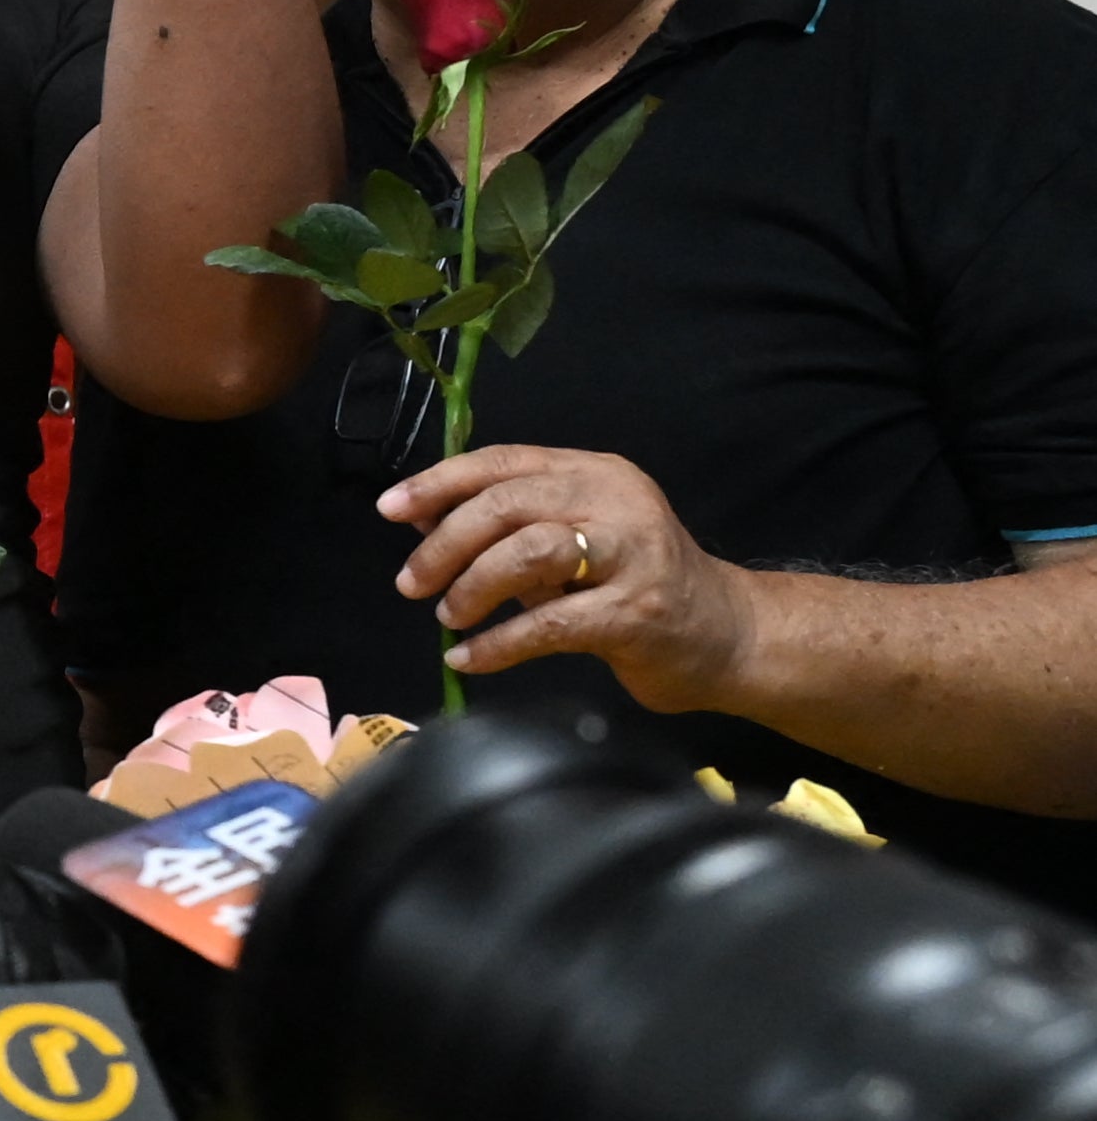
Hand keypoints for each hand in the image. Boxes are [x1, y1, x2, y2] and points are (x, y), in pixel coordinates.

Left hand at [382, 444, 750, 707]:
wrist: (729, 634)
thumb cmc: (635, 585)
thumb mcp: (573, 540)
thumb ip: (507, 526)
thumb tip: (421, 519)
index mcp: (595, 474)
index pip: (505, 462)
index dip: (440, 482)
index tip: (390, 509)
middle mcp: (616, 503)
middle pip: (508, 503)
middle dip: (446, 543)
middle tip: (411, 584)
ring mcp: (632, 556)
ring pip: (528, 552)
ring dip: (472, 586)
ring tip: (449, 615)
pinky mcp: (637, 613)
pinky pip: (548, 624)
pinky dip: (497, 643)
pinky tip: (468, 658)